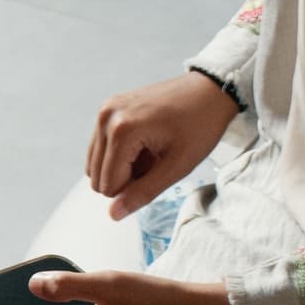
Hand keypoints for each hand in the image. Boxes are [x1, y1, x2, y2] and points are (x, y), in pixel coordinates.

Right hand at [89, 72, 238, 220]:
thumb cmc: (200, 124)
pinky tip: (142, 144)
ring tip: (149, 153)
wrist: (209, 90)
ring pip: (95, 165)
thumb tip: (114, 214)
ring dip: (121, 168)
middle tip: (155, 162)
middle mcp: (107, 117)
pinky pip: (100, 149)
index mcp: (122, 130)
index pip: (108, 185)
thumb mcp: (177, 166)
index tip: (158, 171)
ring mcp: (105, 110)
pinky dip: (118, 155)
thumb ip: (143, 193)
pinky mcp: (108, 108)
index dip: (133, 190)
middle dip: (125, 179)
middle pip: (97, 177)